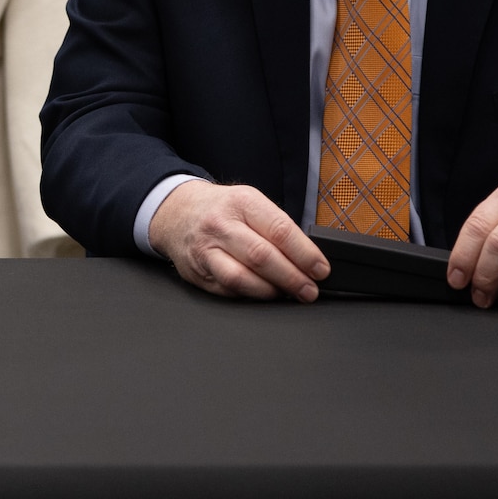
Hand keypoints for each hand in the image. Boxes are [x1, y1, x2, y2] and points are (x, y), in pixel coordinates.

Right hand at [148, 180, 329, 300]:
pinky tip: (262, 293)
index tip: (320, 270)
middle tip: (309, 290)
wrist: (177, 211)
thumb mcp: (250, 203)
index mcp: (242, 202)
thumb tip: (309, 258)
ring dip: (270, 291)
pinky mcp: (196, 272)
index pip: (280, 230)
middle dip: (292, 278)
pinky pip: (227, 290)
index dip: (305, 254)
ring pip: (241, 278)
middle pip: (262, 257)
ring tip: (287, 294)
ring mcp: (205, 249)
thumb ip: (276, 226)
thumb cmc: (222, 209)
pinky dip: (249, 295)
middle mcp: (221, 224)